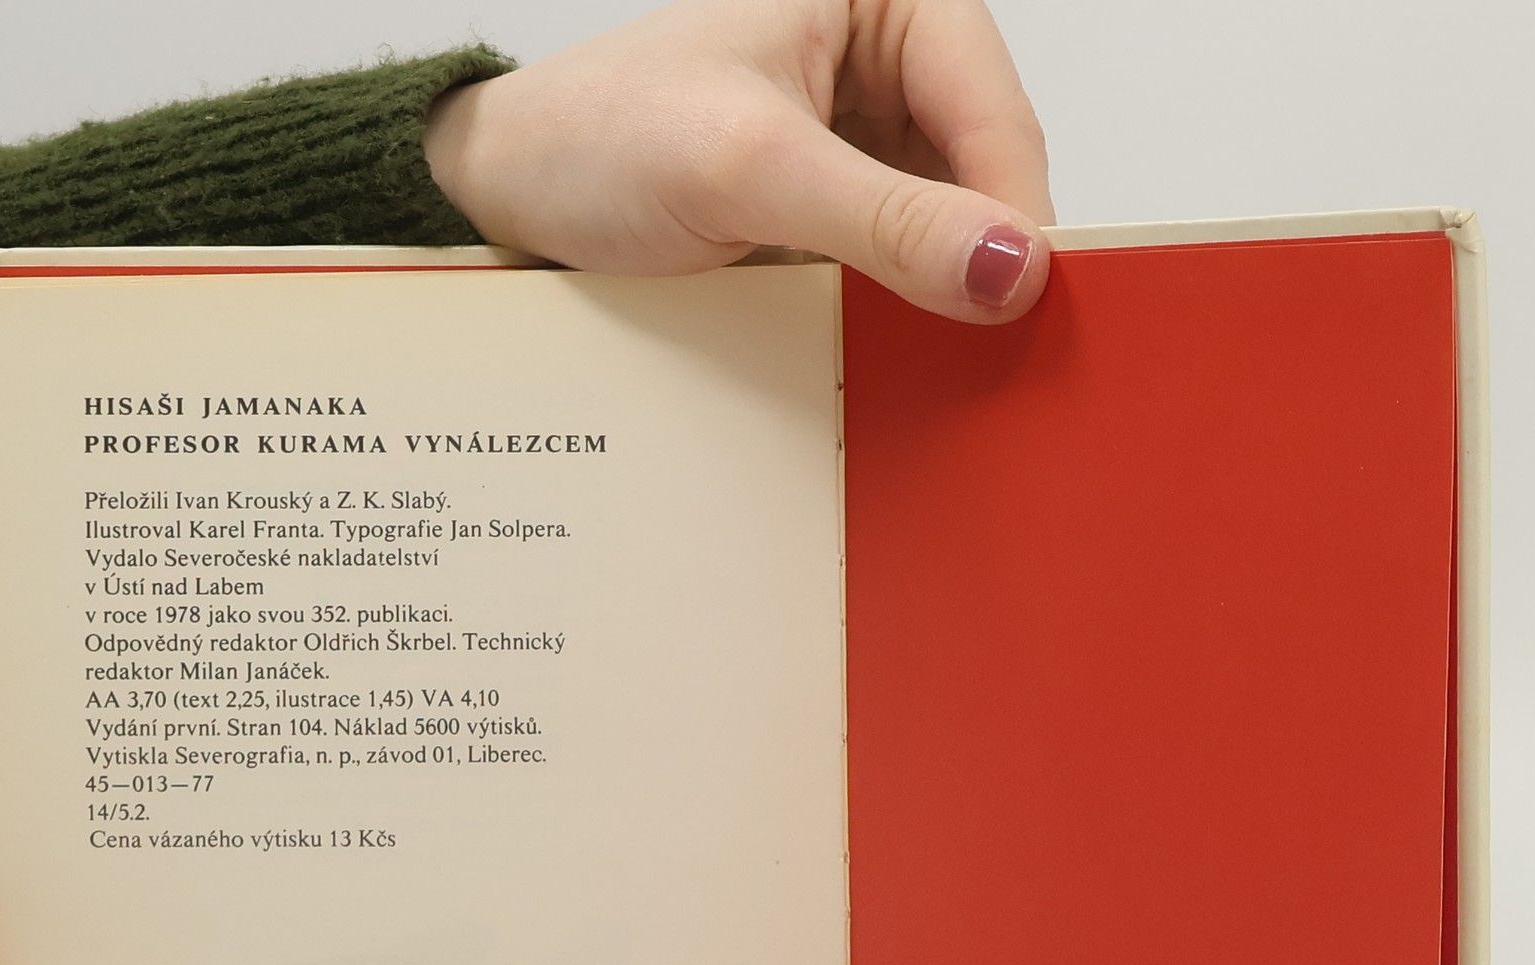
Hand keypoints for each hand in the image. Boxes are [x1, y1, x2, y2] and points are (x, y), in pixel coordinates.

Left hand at [425, 0, 1052, 322]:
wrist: (515, 194)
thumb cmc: (598, 139)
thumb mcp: (748, 169)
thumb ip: (883, 217)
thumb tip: (1006, 268)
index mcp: (883, 0)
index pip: (995, 112)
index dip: (1016, 216)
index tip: (1019, 311)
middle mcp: (884, 62)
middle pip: (985, 174)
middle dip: (983, 260)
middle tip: (990, 353)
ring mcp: (863, 142)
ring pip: (951, 230)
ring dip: (946, 297)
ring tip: (941, 359)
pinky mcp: (836, 211)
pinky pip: (902, 268)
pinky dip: (905, 316)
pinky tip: (898, 355)